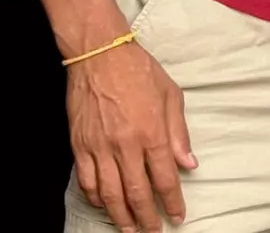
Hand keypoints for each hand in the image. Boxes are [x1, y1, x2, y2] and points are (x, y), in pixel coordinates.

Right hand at [67, 42, 196, 231]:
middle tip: (153, 231)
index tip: (178, 215)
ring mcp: (99, 147)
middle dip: (147, 217)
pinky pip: (87, 181)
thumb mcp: (171, 96)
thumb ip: (179, 133)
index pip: (164, 178)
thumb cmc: (139, 71)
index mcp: (151, 132)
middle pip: (136, 192)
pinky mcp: (80, 145)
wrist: (100, 55)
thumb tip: (189, 164)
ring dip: (121, 215)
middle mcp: (125, 144)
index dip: (172, 202)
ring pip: (109, 193)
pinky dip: (96, 198)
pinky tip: (105, 204)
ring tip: (129, 228)